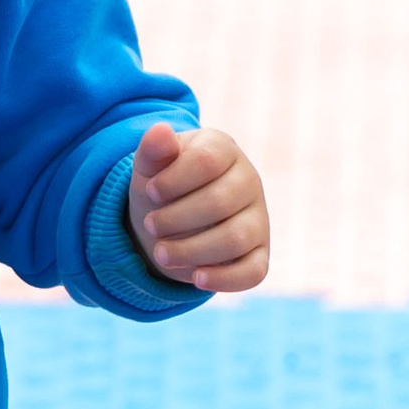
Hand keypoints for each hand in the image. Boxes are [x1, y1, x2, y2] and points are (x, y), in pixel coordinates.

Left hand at [129, 120, 268, 292]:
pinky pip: (254, 271)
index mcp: (223, 150)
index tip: (150, 192)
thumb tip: (159, 130)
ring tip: (160, 254)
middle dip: (177, 219)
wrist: (167, 220)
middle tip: (150, 226)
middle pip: (221, 202)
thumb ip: (153, 152)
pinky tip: (196, 278)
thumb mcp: (149, 169)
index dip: (174, 180)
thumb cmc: (161, 187)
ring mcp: (258, 218)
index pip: (207, 160)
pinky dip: (225, 278)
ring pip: (236, 238)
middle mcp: (249, 181)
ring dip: (192, 250)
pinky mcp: (259, 253)